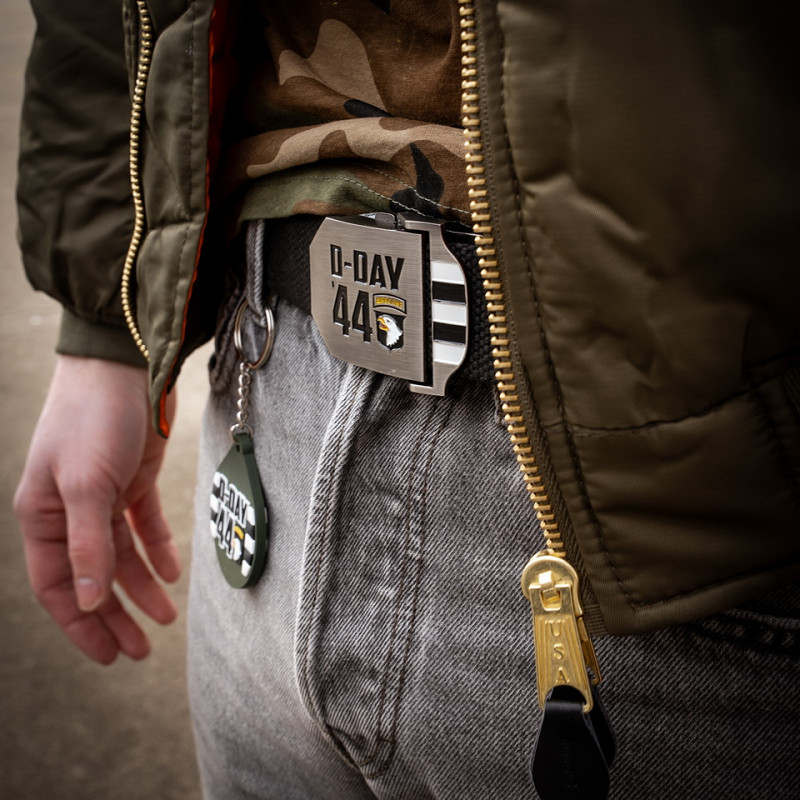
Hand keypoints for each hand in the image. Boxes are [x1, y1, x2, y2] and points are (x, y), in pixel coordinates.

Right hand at [14, 355, 180, 663]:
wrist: (127, 365)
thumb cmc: (94, 419)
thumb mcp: (87, 484)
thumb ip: (89, 543)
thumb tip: (90, 601)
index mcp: (43, 514)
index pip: (58, 585)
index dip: (81, 624)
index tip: (109, 656)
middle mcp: (71, 510)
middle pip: (92, 577)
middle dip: (115, 615)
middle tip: (142, 650)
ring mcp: (104, 495)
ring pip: (121, 556)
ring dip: (141, 587)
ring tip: (165, 619)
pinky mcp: (135, 480)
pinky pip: (144, 526)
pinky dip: (157, 549)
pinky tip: (172, 573)